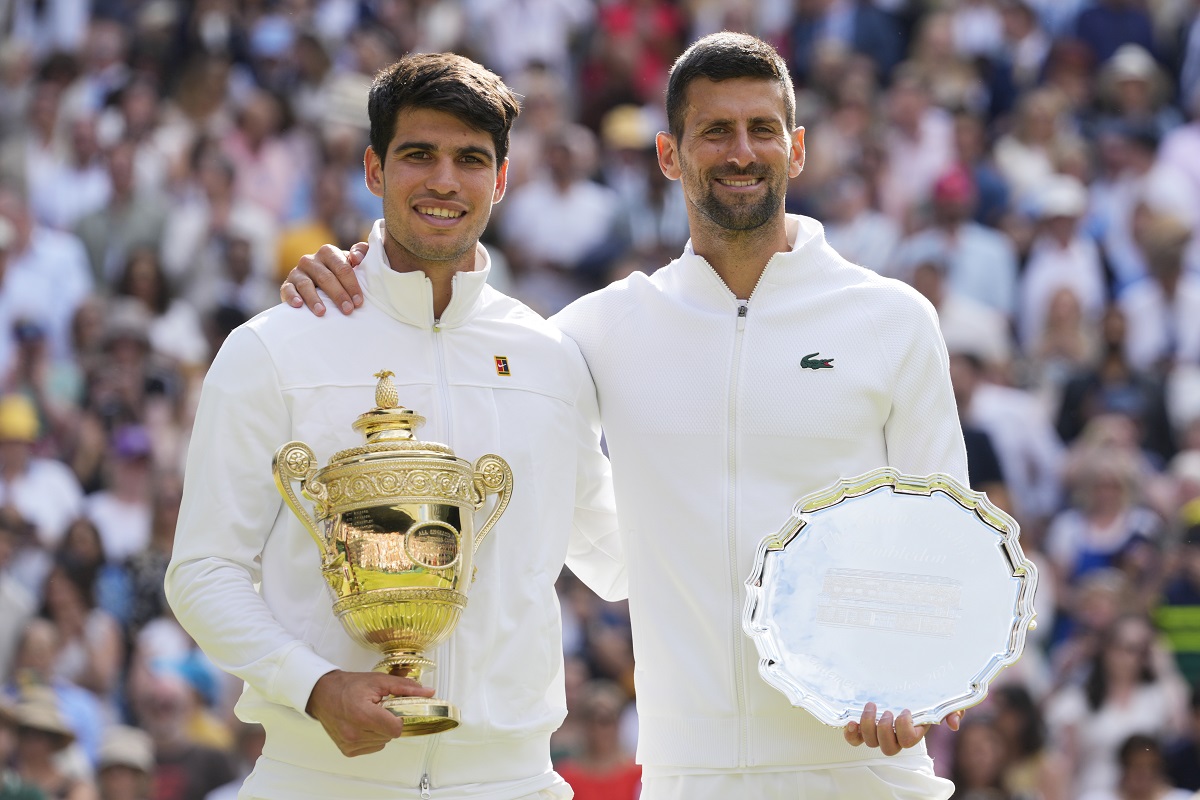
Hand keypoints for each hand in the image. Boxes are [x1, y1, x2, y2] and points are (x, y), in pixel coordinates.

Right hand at [281, 242, 368, 315]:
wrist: (318, 283)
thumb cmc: (340, 274)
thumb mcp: (353, 261)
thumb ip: (361, 252)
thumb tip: (356, 258)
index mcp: (328, 252)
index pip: (342, 267)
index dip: (351, 284)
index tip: (359, 302)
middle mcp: (311, 260)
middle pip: (326, 277)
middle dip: (338, 295)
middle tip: (348, 310)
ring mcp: (297, 272)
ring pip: (306, 284)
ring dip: (314, 299)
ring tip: (322, 312)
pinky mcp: (288, 284)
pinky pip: (288, 290)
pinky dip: (293, 297)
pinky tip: (299, 305)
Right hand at [305, 669, 434, 755]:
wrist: (323, 694)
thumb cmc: (349, 686)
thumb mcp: (379, 681)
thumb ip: (405, 688)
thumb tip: (429, 693)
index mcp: (362, 715)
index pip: (396, 728)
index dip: (398, 718)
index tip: (392, 709)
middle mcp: (354, 733)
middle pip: (390, 735)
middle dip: (389, 722)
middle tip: (378, 708)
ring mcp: (350, 744)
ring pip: (382, 742)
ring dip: (380, 730)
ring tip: (368, 715)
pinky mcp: (347, 751)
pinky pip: (372, 747)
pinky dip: (372, 737)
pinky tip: (362, 725)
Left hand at [843, 703, 962, 755]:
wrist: (908, 685)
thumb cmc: (926, 695)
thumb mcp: (943, 700)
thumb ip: (953, 710)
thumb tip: (953, 724)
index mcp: (914, 731)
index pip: (908, 741)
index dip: (904, 728)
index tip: (905, 709)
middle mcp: (896, 736)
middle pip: (888, 747)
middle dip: (885, 729)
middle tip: (887, 711)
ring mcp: (879, 733)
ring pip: (871, 742)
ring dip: (868, 725)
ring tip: (871, 706)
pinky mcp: (865, 727)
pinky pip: (855, 739)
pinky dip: (852, 734)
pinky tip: (852, 722)